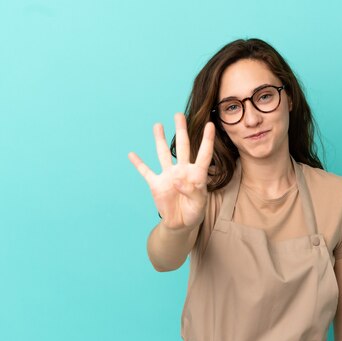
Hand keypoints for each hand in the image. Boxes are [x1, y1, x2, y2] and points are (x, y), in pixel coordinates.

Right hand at [128, 113, 214, 230]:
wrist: (180, 223)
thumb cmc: (194, 212)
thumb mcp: (199, 204)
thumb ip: (192, 191)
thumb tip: (177, 179)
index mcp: (197, 174)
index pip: (204, 154)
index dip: (207, 140)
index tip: (209, 125)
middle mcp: (182, 170)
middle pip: (182, 146)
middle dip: (181, 130)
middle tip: (179, 115)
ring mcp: (168, 176)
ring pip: (163, 154)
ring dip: (160, 140)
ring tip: (158, 125)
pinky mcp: (156, 184)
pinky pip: (146, 172)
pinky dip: (139, 164)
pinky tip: (132, 154)